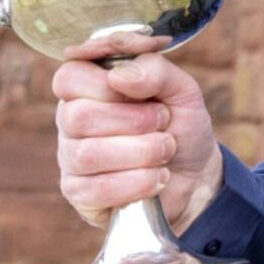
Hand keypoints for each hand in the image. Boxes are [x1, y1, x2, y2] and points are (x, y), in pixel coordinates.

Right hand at [51, 29, 223, 231]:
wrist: (196, 174)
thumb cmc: (180, 125)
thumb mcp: (181, 89)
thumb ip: (155, 70)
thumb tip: (119, 75)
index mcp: (86, 88)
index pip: (68, 78)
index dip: (107, 86)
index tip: (146, 96)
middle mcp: (70, 121)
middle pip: (78, 118)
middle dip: (135, 121)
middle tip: (163, 123)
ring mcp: (70, 159)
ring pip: (87, 155)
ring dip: (142, 153)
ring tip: (166, 150)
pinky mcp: (79, 193)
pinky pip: (97, 190)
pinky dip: (138, 183)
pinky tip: (158, 178)